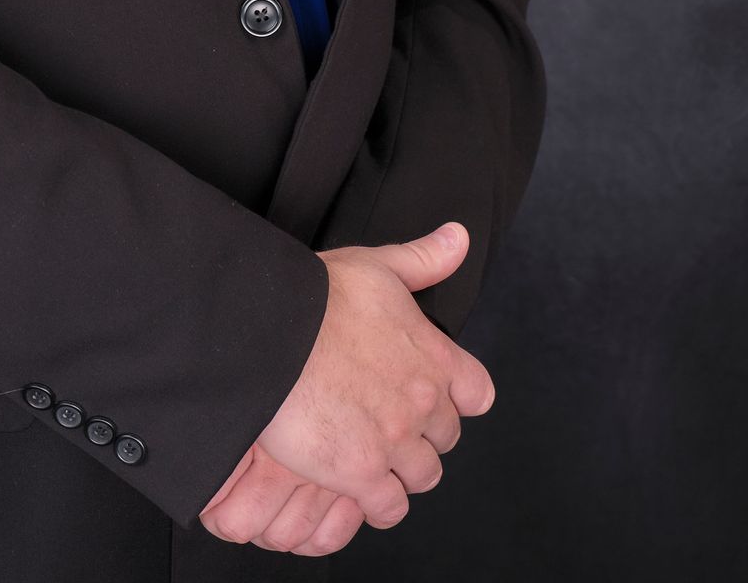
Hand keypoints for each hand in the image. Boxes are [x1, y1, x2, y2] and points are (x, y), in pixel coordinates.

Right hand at [197, 220, 492, 552]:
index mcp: (434, 356)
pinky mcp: (360, 474)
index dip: (456, 396)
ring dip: (401, 468)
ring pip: (421, 476)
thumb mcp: (377, 266)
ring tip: (370, 451)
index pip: (477, 394)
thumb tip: (460, 238)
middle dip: (423, 432)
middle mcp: (424, 403)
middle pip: (446, 438)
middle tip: (387, 419)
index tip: (430, 392)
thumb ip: (424, 259)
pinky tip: (356, 483)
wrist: (271, 334)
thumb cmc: (318, 296)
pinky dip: (378, 502)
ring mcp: (394, 442)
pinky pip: (389, 507)